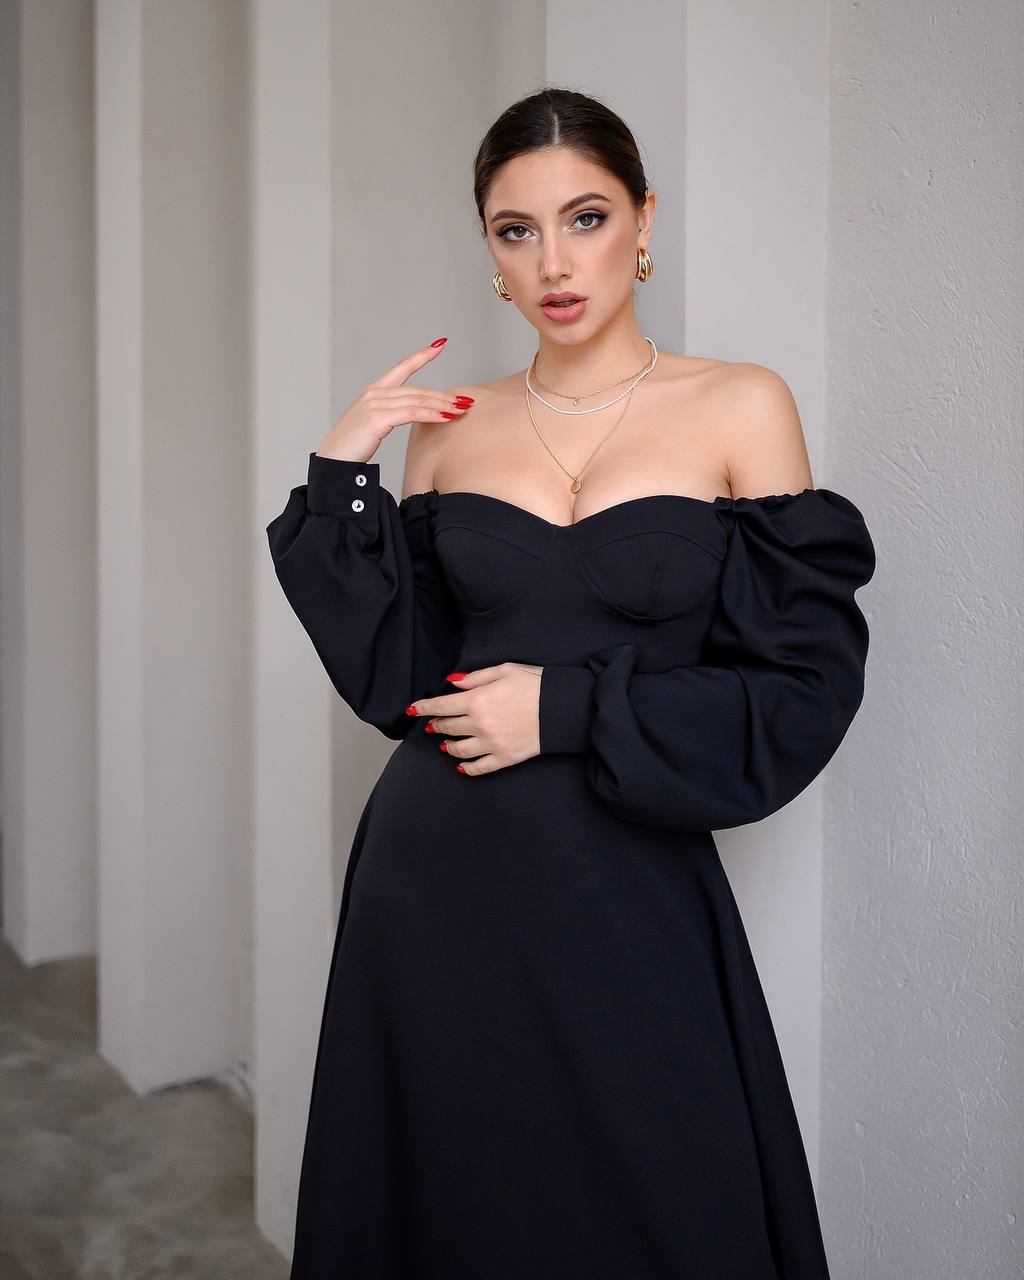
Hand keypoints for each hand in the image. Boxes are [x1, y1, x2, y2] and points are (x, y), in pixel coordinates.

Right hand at [314, 336, 473, 464]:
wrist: (334, 461)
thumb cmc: (354, 446)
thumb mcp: (373, 424)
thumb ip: (391, 414)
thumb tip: (413, 415)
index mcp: (373, 391)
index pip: (402, 367)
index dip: (422, 355)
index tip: (440, 344)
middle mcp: (374, 392)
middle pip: (418, 390)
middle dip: (444, 395)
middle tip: (466, 401)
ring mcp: (375, 403)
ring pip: (418, 400)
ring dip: (443, 405)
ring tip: (461, 410)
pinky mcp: (377, 417)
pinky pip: (412, 413)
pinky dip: (432, 414)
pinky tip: (446, 417)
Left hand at [407, 663, 542, 774]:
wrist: (563, 708)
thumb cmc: (535, 684)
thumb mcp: (504, 670)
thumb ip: (475, 678)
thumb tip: (453, 683)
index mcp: (477, 700)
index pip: (440, 706)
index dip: (423, 708)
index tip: (412, 710)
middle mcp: (479, 724)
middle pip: (447, 727)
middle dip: (435, 725)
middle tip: (431, 724)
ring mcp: (491, 744)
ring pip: (458, 749)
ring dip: (447, 745)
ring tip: (443, 743)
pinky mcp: (505, 758)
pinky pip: (479, 767)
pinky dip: (467, 768)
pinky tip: (461, 766)